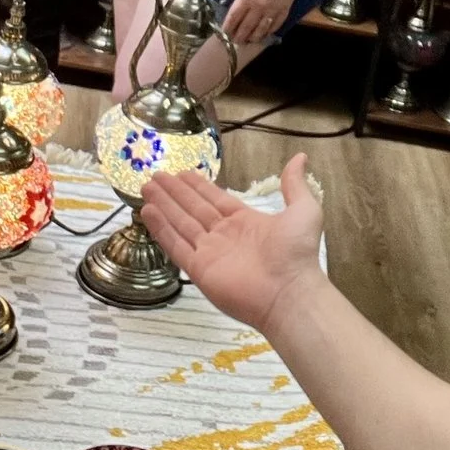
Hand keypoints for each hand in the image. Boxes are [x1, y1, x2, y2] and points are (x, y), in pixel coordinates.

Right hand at [142, 154, 327, 335]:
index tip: (181, 172)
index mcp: (245, 222)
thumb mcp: (303, 210)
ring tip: (146, 187)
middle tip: (154, 176)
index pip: (214, 199)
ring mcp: (210, 253)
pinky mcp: (199, 269)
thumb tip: (300, 157)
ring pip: (181, 223)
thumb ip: (294, 185)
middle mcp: (224, 236)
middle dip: (174, 192)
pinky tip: (148, 212)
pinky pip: (176, 245)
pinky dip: (161, 229)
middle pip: (193, 209)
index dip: (197, 186)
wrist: (289, 293)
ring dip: (163, 205)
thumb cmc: (297, 252)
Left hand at [216, 0, 301, 44]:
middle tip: (235, 42)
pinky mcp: (286, 8)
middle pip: (247, 26)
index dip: (228, 27)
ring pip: (262, 29)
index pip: (234, 17)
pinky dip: (270, 31)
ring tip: (249, 41)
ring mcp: (274, 9)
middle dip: (240, 36)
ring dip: (254, 37)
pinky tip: (266, 34)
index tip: (224, 33)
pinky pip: (277, 24)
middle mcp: (259, 7)